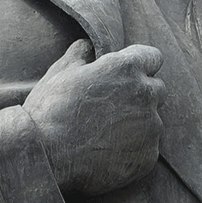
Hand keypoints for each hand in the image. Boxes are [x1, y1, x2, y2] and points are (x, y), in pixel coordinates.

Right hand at [20, 40, 164, 197]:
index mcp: (125, 68)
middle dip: (139, 96)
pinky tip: (105, 154)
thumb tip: (86, 47)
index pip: (152, 57)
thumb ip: (79, 55)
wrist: (45, 156)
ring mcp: (151, 126)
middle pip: (156, 90)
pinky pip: (146, 149)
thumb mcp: (57, 74)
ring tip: (103, 136)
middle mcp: (145, 94)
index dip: (138, 65)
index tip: (124, 76)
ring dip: (135, 125)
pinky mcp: (148, 154)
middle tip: (110, 109)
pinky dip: (131, 151)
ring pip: (152, 121)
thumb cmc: (48, 111)